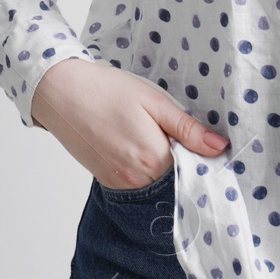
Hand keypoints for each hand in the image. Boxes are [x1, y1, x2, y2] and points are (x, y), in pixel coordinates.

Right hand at [30, 58, 228, 189]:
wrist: (60, 93)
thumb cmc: (107, 91)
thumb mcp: (155, 102)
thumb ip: (188, 129)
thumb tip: (220, 147)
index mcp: (153, 158)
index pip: (195, 173)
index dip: (206, 162)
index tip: (214, 152)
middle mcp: (137, 179)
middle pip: (177, 183)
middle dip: (189, 169)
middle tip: (192, 145)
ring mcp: (120, 184)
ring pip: (159, 187)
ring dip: (169, 173)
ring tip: (165, 144)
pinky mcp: (108, 182)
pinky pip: (139, 187)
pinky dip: (150, 175)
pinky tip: (148, 152)